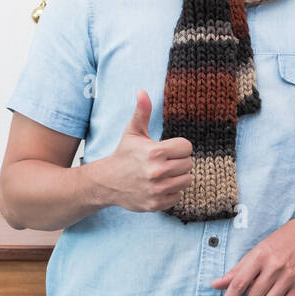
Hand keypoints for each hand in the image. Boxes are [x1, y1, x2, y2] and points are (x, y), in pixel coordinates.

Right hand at [90, 90, 193, 212]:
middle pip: (188, 164)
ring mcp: (157, 189)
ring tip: (163, 173)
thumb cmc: (124, 155)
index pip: (187, 147)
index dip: (178, 147)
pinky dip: (172, 192)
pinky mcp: (156, 204)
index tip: (167, 149)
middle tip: (164, 162)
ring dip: (177, 177)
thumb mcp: (132, 132)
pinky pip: (178, 196)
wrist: (106, 182)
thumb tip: (142, 91)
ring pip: (186, 180)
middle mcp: (157, 172)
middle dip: (178, 161)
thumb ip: (142, 112)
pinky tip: (159, 186)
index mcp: (155, 152)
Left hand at [211, 218, 294, 295]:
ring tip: (270, 290)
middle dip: (252, 295)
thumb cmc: (277, 243)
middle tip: (260, 284)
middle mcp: (275, 266)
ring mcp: (289, 276)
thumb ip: (236, 271)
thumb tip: (215, 285)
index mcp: (259, 257)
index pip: (239, 283)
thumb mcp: (254, 252)